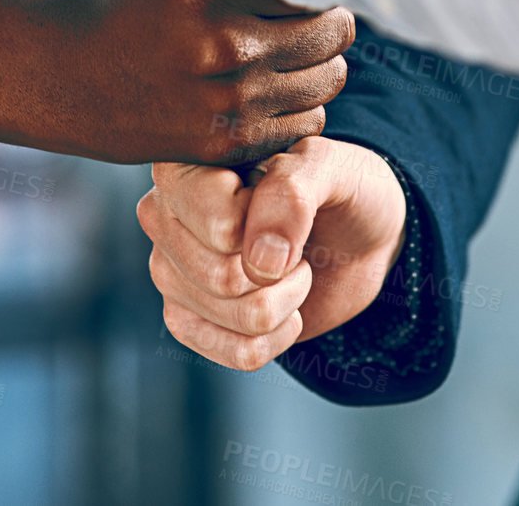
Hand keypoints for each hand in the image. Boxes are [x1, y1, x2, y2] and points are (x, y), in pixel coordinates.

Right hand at [0, 0, 354, 164]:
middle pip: (330, 31)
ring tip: (310, 53)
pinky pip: (307, 122)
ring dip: (327, 65)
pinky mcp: (225, 142)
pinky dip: (306, 105)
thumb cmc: (139, 8)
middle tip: (330, 15)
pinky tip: (284, 89)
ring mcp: (225, 99)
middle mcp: (221, 42)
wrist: (73, 77)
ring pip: (327, 79)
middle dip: (337, 22)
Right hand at [138, 136, 406, 369]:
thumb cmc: (335, 186)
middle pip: (223, 277)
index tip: (284, 197)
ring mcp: (169, 270)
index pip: (219, 222)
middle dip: (283, 267)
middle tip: (294, 239)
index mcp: (186, 165)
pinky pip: (239, 352)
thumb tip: (258, 264)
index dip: (267, 222)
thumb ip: (292, 193)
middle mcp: (164, 215)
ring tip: (293, 266)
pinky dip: (281, 335)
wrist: (354, 235)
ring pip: (234, 317)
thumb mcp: (328, 166)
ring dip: (287, 299)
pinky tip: (285, 306)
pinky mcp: (186, 319)